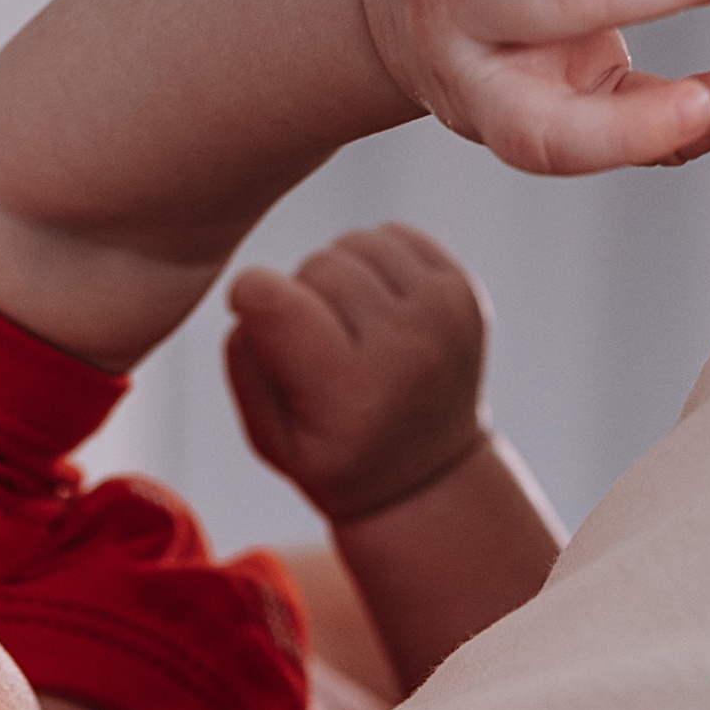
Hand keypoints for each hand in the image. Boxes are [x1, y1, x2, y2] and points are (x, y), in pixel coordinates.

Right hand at [225, 224, 490, 524]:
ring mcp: (443, 315)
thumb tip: (256, 290)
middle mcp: (406, 349)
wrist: (428, 473)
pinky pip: (394, 235)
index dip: (251, 296)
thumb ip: (246, 364)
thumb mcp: (270, 440)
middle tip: (316, 342)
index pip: (276, 302)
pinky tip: (378, 308)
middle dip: (301, 294)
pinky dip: (374, 263)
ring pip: (355, 243)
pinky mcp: (463, 290)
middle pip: (317, 265)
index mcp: (351, 393)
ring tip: (348, 326)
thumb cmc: (334, 455)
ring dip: (339, 275)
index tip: (253, 313)